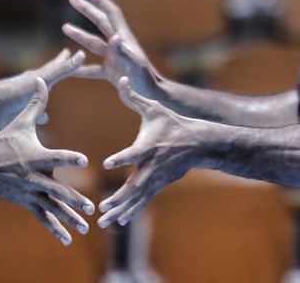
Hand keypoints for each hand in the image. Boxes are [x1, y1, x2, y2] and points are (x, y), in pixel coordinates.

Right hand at [0, 78, 93, 243]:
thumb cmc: (3, 142)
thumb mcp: (19, 122)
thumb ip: (36, 103)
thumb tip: (42, 78)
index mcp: (35, 156)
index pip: (55, 156)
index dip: (69, 157)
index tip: (84, 159)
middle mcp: (34, 177)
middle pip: (56, 189)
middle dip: (72, 199)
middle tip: (90, 206)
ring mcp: (30, 193)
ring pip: (52, 208)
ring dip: (69, 218)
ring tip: (85, 226)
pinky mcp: (28, 202)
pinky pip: (43, 217)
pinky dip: (55, 229)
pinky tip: (68, 239)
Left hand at [2, 48, 84, 123]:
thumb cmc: (18, 91)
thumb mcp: (45, 79)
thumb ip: (62, 69)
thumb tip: (81, 54)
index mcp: (39, 76)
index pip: (55, 65)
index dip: (64, 59)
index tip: (70, 50)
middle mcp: (32, 85)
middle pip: (48, 76)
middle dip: (56, 72)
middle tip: (62, 65)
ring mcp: (26, 98)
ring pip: (40, 94)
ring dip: (46, 94)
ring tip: (51, 94)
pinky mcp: (20, 112)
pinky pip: (34, 113)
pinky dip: (40, 115)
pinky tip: (43, 119)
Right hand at [62, 0, 161, 102]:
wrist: (152, 94)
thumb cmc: (146, 80)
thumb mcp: (134, 64)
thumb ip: (122, 51)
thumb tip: (113, 37)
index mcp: (124, 38)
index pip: (111, 13)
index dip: (100, 0)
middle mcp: (118, 44)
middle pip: (100, 22)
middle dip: (87, 10)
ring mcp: (113, 58)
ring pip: (93, 43)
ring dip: (79, 35)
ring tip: (64, 27)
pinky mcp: (111, 72)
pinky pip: (92, 68)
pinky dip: (81, 68)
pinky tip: (70, 69)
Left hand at [98, 77, 199, 228]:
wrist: (198, 143)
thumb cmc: (172, 123)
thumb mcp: (154, 108)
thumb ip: (134, 97)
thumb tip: (121, 78)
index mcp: (148, 146)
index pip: (133, 152)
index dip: (121, 157)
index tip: (107, 162)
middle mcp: (151, 165)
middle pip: (133, 185)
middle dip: (117, 198)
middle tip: (101, 209)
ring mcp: (156, 178)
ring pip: (136, 198)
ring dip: (120, 210)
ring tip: (103, 221)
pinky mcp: (159, 184)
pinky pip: (143, 200)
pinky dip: (132, 211)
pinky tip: (119, 221)